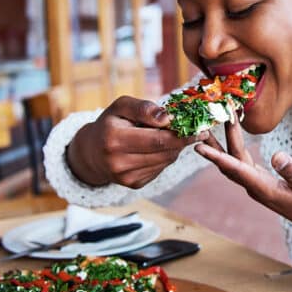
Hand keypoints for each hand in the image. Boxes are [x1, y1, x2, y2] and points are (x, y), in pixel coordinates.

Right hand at [66, 96, 208, 187]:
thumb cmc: (110, 123)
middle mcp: (118, 162)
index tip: (200, 127)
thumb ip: (143, 108)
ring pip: (166, 161)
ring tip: (175, 135)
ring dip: (176, 147)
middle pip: (164, 151)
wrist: (92, 152)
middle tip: (198, 130)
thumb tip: (168, 118)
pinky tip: (160, 148)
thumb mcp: (121, 106)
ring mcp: (126, 177)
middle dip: (184, 140)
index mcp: (114, 139)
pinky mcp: (134, 185)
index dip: (182, 133)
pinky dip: (166, 156)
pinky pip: (160, 168)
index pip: (157, 139)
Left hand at [196, 120, 291, 289]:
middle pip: (230, 162)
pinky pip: (242, 163)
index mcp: (264, 189)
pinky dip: (235, 148)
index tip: (199, 146)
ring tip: (211, 125)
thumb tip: (277, 156)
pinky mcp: (262, 181)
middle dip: (218, 141)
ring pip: (234, 162)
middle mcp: (255, 187)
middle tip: (208, 120)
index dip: (217, 157)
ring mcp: (257, 184)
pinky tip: (232, 137)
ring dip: (223, 143)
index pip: (236, 169)